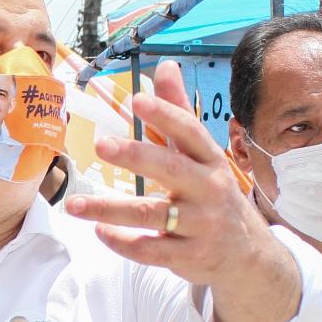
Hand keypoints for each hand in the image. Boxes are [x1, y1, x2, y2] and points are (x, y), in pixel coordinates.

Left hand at [64, 60, 280, 288]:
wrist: (247, 255)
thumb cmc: (213, 195)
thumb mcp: (202, 156)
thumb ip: (179, 113)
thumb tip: (165, 65)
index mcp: (211, 161)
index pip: (190, 133)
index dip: (166, 115)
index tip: (138, 99)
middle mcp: (209, 191)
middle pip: (172, 170)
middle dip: (137, 157)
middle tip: (101, 145)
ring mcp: (200, 225)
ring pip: (152, 216)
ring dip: (110, 210)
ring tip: (74, 205)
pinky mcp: (188, 257)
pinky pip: (151, 250)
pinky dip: (123, 243)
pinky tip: (99, 231)